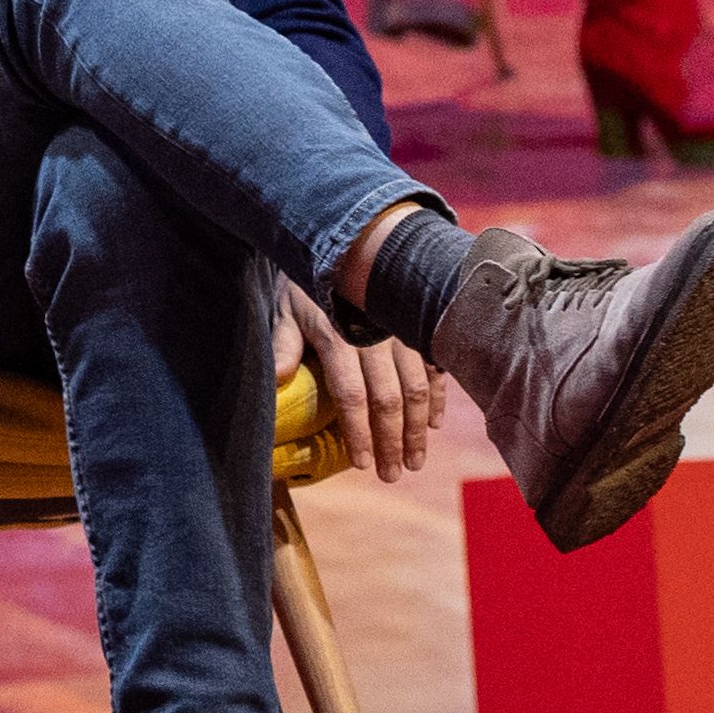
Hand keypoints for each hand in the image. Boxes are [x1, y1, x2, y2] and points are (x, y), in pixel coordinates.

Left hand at [278, 275, 444, 482]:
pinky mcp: (419, 327)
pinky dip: (437, 397)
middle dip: (393, 441)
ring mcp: (403, 332)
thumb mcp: (285, 308)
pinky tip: (434, 424)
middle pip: (389, 399)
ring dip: (418, 428)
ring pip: (417, 387)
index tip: (364, 464)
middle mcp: (376, 337)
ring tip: (415, 461)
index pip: (352, 395)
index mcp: (339, 337)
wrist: (348, 238)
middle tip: (393, 474)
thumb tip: (276, 379)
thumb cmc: (306, 279)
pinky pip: (434, 367)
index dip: (360, 432)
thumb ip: (283, 344)